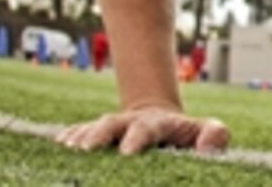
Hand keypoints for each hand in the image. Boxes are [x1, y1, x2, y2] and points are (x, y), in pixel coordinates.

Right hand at [56, 107, 229, 154]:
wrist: (158, 120)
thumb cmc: (185, 134)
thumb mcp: (206, 130)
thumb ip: (215, 135)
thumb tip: (208, 147)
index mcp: (157, 124)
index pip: (148, 128)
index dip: (138, 138)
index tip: (127, 151)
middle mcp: (129, 123)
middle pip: (112, 124)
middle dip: (100, 134)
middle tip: (88, 149)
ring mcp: (110, 128)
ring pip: (92, 129)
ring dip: (80, 138)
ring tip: (68, 149)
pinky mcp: (94, 136)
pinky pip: (77, 134)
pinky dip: (67, 138)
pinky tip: (57, 145)